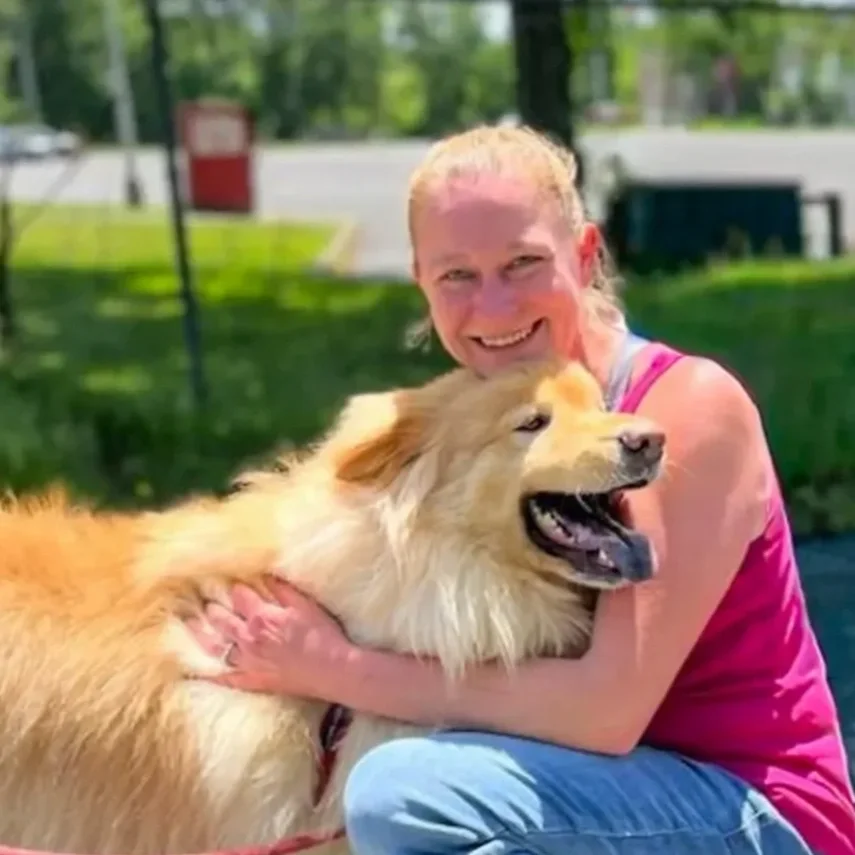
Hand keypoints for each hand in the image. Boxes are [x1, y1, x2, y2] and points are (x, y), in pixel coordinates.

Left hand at [185, 579, 353, 698]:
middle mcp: (248, 639)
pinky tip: (194, 669)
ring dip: (199, 632)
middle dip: (210, 606)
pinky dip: (207, 673)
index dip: (233, 587)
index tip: (224, 580)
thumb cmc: (323, 635)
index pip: (239, 596)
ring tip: (187, 622)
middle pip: (221, 619)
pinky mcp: (251, 681)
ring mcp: (247, 662)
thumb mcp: (305, 605)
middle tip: (199, 597)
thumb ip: (282, 590)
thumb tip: (264, 575)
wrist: (333, 670)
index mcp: (262, 617)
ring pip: (214, 646)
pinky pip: (223, 677)